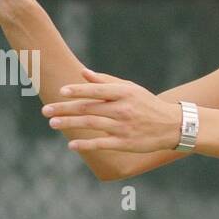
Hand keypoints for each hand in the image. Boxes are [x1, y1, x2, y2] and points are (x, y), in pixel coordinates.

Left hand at [42, 68, 183, 153]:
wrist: (173, 126)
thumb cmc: (148, 105)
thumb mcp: (131, 89)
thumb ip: (106, 81)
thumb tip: (83, 74)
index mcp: (123, 93)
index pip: (96, 91)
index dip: (78, 91)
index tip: (61, 91)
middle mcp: (122, 109)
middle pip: (89, 108)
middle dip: (65, 109)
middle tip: (46, 111)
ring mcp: (123, 127)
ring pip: (91, 124)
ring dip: (70, 124)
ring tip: (53, 124)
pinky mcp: (125, 143)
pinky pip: (102, 144)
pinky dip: (86, 144)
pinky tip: (72, 145)